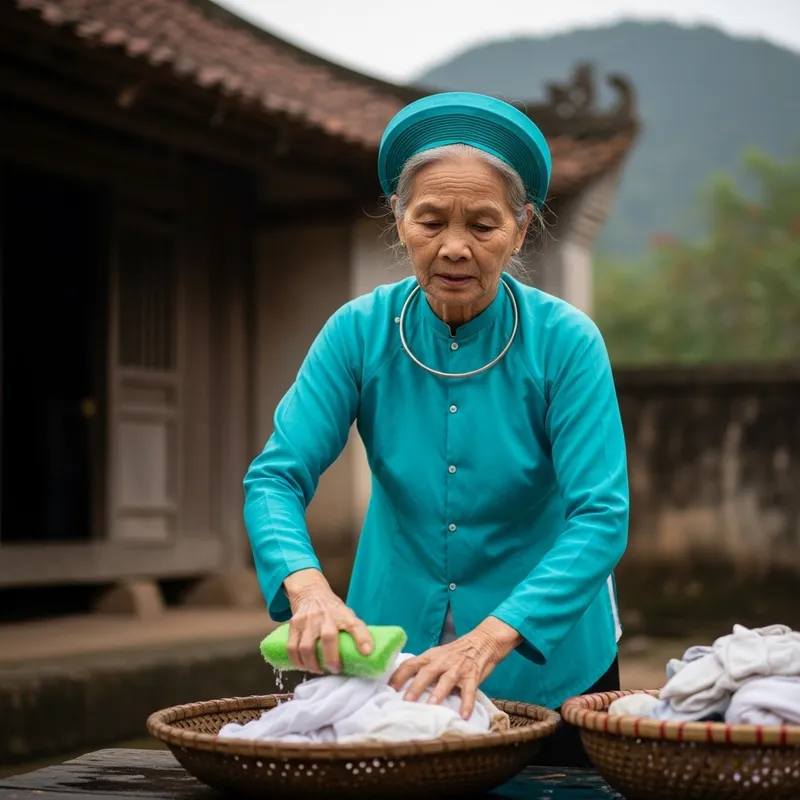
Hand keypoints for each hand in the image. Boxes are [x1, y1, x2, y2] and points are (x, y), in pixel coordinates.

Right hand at [283, 569, 372, 673]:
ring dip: (312, 664)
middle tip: (335, 669)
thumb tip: (364, 657)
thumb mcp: (347, 614)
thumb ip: (354, 631)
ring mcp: (308, 620)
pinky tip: (304, 666)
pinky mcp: (294, 625)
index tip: (367, 652)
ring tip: (319, 670)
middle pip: (328, 637)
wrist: (311, 592)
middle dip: (331, 658)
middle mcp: (326, 616)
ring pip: (306, 646)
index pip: (356, 625)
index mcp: (343, 614)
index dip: (363, 639)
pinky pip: (292, 647)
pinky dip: (297, 661)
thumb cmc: (333, 609)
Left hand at [388, 616, 521, 718]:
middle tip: (406, 701)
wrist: (483, 641)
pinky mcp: (473, 675)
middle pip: (426, 672)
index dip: (399, 675)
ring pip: (446, 680)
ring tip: (432, 705)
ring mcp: (458, 668)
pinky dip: (467, 703)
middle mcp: (442, 661)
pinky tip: (464, 715)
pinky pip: (469, 690)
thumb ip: (425, 667)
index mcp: (431, 656)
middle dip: (416, 686)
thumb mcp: (438, 655)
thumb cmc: (456, 652)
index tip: (389, 688)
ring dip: (439, 692)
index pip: (411, 663)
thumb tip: (405, 685)